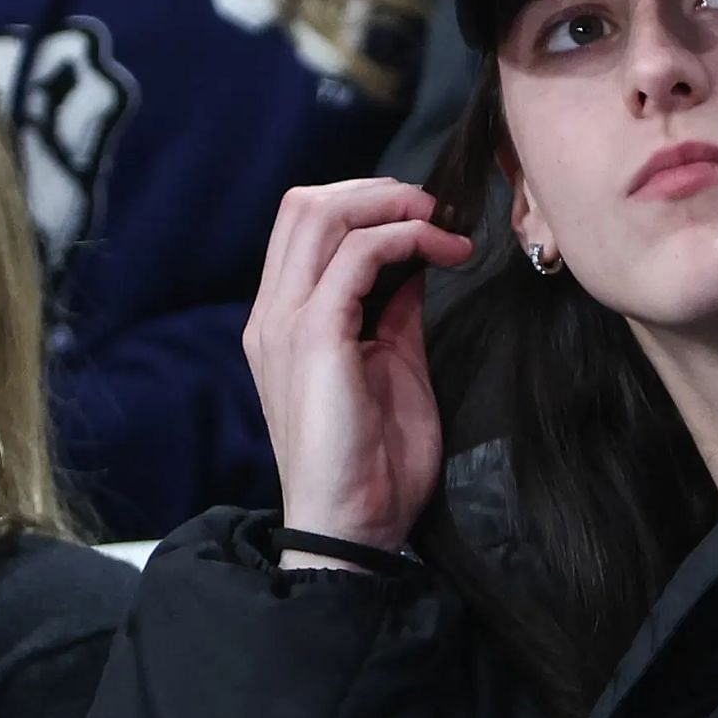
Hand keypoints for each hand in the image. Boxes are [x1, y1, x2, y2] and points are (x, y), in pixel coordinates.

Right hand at [242, 179, 472, 569]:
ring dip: (392, 207)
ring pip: (322, 214)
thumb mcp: (389, 362)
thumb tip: (416, 259)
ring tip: (442, 225)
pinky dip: (405, 239)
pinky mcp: (314, 339)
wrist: (354, 526)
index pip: (305, 224)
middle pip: (306, 204)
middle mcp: (273, 314)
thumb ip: (392, 308)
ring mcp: (286, 323)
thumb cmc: (373, 458)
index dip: (366, 204)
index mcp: (283, 320)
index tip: (425, 219)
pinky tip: (445, 254)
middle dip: (378, 192)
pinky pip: (356, 256)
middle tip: (435, 210)